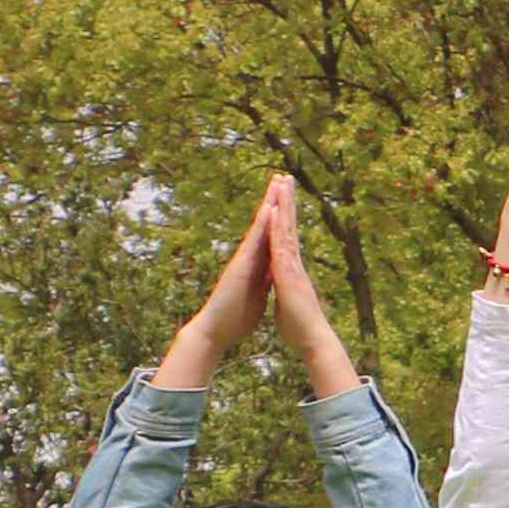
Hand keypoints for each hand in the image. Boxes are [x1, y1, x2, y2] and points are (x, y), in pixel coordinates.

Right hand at [155, 182, 279, 385]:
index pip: (274, 237)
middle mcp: (251, 257)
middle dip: (276, 202)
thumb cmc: (236, 316)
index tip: (290, 199)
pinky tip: (269, 209)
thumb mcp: (259, 294)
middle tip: (284, 177)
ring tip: (277, 182)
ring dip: (269, 204)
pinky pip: (254, 242)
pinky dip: (262, 225)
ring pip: (261, 227)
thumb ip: (265, 280)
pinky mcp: (240, 265)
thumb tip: (273, 273)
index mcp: (260, 265)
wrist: (218, 330)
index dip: (282, 218)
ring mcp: (245, 259)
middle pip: (267, 225)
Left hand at [257, 173, 353, 395]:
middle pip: (289, 226)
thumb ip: (286, 293)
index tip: (282, 199)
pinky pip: (280, 243)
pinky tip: (273, 208)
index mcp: (291, 270)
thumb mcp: (287, 305)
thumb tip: (286, 292)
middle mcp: (294, 262)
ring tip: (283, 182)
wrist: (312, 340)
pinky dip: (277, 225)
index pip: (286, 238)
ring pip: (286, 228)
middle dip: (287, 202)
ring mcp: (292, 264)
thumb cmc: (299, 329)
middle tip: (286, 178)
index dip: (284, 217)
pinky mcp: (287, 271)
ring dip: (284, 204)